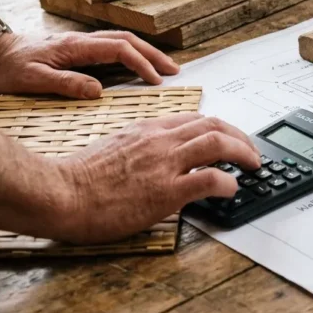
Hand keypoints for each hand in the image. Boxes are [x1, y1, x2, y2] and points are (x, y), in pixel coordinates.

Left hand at [0, 31, 178, 98]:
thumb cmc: (8, 67)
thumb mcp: (32, 80)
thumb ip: (65, 84)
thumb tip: (98, 90)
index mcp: (76, 47)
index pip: (119, 50)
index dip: (141, 64)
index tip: (156, 80)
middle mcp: (82, 41)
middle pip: (128, 41)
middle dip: (154, 54)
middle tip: (174, 71)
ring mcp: (82, 44)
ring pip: (122, 42)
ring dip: (146, 52)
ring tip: (164, 67)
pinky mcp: (79, 49)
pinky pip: (113, 47)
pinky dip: (132, 53)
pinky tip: (138, 64)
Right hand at [48, 113, 260, 243]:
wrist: (59, 193)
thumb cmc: (77, 178)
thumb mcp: (113, 148)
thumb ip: (139, 147)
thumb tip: (154, 158)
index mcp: (147, 129)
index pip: (193, 119)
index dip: (218, 128)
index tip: (228, 139)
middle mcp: (160, 140)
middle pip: (213, 126)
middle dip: (240, 136)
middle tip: (251, 151)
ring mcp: (164, 164)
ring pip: (218, 144)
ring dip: (243, 153)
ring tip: (253, 165)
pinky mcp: (166, 191)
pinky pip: (210, 179)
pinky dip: (228, 183)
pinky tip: (232, 189)